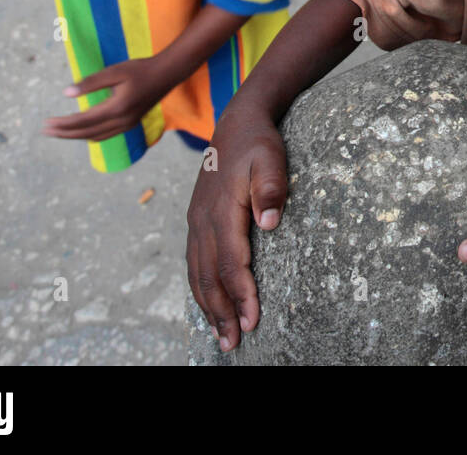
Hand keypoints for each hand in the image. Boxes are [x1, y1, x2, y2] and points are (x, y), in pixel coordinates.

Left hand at [43, 57, 171, 141]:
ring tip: (60, 132)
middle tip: (45, 131)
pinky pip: (105, 135)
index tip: (46, 123)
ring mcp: (127, 125)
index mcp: (116, 109)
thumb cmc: (140, 69)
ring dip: (76, 135)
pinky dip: (90, 135)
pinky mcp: (130, 123)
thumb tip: (66, 93)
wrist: (167, 74)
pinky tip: (83, 131)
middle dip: (65, 133)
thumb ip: (91, 83)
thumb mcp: (114, 72)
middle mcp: (121, 122)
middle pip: (87, 133)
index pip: (82, 121)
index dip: (62, 124)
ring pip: (96, 136)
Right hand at [185, 103, 288, 353]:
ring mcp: (197, 222)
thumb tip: (270, 222)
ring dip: (209, 307)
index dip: (241, 293)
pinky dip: (200, 288)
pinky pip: (195, 262)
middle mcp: (203, 220)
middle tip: (233, 344)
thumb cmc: (258, 143)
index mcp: (222, 209)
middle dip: (222, 312)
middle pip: (210, 276)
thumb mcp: (271, 158)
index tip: (253, 319)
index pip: (231, 261)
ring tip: (222, 336)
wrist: (236, 123)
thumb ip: (271, 187)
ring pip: (198, 273)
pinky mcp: (198, 221)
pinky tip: (209, 305)